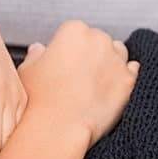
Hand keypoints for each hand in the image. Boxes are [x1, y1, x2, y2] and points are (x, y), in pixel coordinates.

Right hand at [15, 20, 139, 148]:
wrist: (57, 127)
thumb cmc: (39, 99)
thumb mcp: (26, 70)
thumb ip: (35, 55)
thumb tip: (38, 50)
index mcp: (73, 32)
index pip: (73, 31)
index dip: (64, 46)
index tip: (59, 59)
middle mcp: (99, 41)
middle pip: (96, 40)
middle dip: (87, 53)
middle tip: (72, 73)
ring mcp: (116, 60)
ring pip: (116, 53)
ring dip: (106, 62)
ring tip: (89, 81)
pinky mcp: (128, 81)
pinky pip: (130, 70)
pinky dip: (120, 75)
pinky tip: (106, 85)